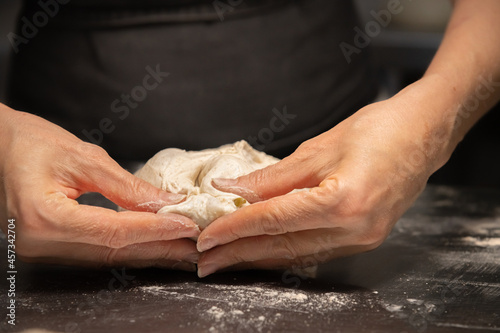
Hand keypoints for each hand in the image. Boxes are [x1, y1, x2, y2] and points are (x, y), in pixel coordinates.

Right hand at [0, 106, 199, 269]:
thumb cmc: (27, 142)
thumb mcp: (80, 156)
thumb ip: (125, 185)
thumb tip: (166, 201)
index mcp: (44, 218)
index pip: (114, 231)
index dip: (154, 229)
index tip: (186, 224)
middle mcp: (40, 243)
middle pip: (114, 251)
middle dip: (159, 248)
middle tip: (195, 245)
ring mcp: (42, 250)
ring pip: (107, 257)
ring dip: (148, 252)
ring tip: (183, 249)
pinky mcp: (49, 247)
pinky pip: (96, 253)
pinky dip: (128, 249)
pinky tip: (152, 246)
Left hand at [196, 77, 453, 276]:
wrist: (424, 133)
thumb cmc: (378, 129)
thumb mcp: (320, 148)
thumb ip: (274, 176)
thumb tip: (232, 189)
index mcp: (344, 201)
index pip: (275, 219)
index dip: (236, 227)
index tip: (207, 234)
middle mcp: (355, 229)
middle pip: (283, 246)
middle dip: (240, 253)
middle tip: (206, 259)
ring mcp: (362, 239)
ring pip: (298, 254)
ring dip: (259, 256)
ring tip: (227, 259)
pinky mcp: (364, 238)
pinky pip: (315, 250)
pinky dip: (285, 250)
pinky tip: (263, 250)